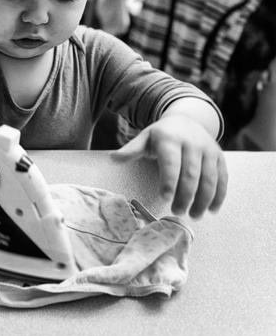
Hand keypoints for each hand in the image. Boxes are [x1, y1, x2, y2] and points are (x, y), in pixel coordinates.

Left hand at [110, 115, 227, 217]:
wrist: (187, 120)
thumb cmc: (161, 135)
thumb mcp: (144, 138)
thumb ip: (131, 150)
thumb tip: (113, 158)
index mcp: (170, 139)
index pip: (171, 162)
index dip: (169, 181)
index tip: (165, 198)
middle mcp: (192, 143)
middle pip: (191, 173)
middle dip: (186, 195)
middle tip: (178, 212)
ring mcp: (208, 150)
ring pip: (209, 178)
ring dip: (203, 199)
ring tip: (194, 215)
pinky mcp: (219, 157)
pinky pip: (222, 178)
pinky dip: (219, 195)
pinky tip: (212, 209)